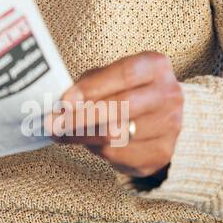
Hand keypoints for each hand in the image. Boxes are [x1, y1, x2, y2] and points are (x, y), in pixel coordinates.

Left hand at [50, 51, 183, 179]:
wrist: (160, 116)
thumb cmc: (126, 90)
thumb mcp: (109, 76)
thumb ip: (89, 84)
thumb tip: (64, 104)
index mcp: (155, 67)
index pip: (125, 74)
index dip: (93, 87)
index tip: (65, 100)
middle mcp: (169, 96)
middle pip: (122, 107)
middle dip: (81, 117)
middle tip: (53, 123)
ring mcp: (169, 127)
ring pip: (117, 135)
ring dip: (82, 136)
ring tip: (61, 133)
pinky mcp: (161, 154)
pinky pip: (120, 155)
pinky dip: (97, 150)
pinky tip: (86, 142)